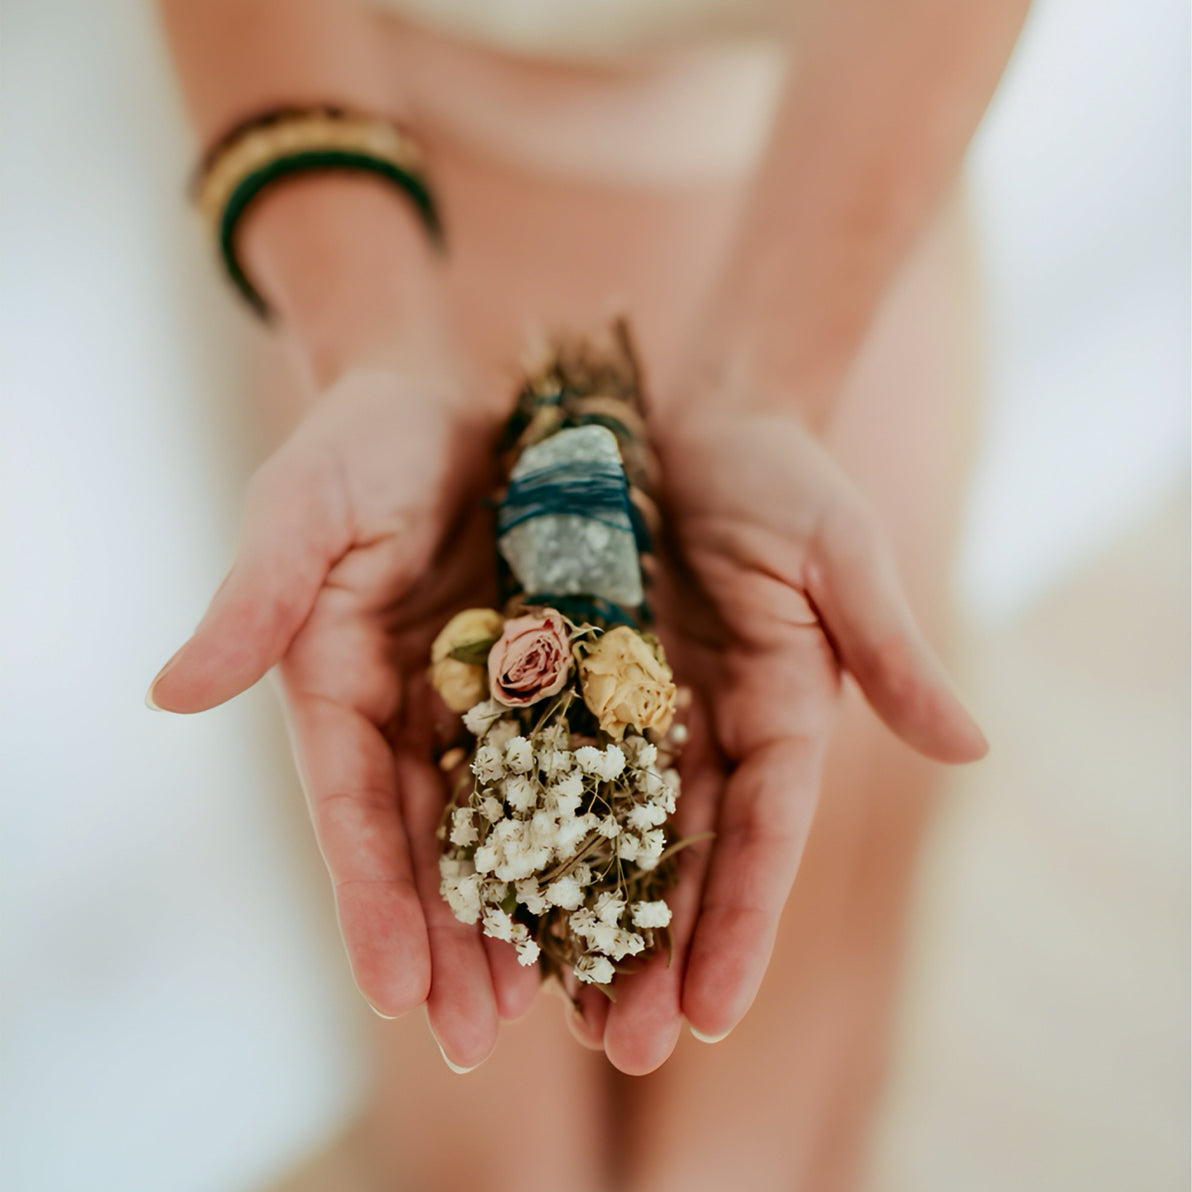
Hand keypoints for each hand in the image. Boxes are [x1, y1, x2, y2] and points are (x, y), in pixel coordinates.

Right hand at [147, 361, 539, 1070]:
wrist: (469, 387)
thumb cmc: (371, 436)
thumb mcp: (306, 502)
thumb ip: (254, 594)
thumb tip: (169, 692)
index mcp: (341, 683)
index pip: (351, 808)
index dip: (369, 897)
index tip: (389, 988)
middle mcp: (418, 710)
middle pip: (434, 841)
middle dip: (451, 940)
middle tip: (476, 1036)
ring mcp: (498, 698)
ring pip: (516, 823)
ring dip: (528, 913)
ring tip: (555, 1008)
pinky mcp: (573, 670)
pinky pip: (592, 760)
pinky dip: (604, 828)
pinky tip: (631, 897)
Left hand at [572, 401, 986, 1073]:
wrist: (690, 411)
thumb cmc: (779, 474)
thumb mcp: (840, 551)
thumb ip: (890, 650)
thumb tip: (972, 748)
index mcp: (781, 712)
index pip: (763, 835)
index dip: (741, 921)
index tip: (713, 1013)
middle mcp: (705, 728)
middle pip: (678, 857)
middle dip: (653, 952)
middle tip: (617, 1050)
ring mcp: (631, 707)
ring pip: (601, 831)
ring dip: (578, 917)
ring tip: (544, 1012)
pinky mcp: (565, 674)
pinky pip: (536, 762)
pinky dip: (517, 828)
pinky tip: (485, 895)